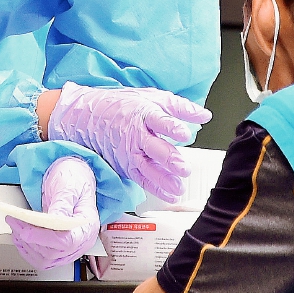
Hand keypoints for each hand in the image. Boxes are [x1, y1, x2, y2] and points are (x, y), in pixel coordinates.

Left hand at [7, 156, 99, 270]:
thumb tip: (55, 220)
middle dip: (30, 239)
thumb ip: (62, 203)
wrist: (72, 179)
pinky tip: (20, 236)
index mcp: (87, 226)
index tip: (26, 232)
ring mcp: (69, 248)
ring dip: (26, 245)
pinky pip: (42, 259)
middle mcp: (80, 241)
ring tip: (16, 226)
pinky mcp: (58, 249)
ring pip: (45, 259)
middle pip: (53, 253)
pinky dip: (27, 250)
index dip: (44, 239)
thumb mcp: (69, 185)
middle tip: (15, 222)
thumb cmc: (74, 180)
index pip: (67, 241)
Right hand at [47, 83, 211, 201]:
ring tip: (178, 187)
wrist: (88, 116)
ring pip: (146, 168)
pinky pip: (141, 179)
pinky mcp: (125, 165)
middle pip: (153, 148)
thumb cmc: (123, 105)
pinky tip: (169, 194)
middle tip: (184, 168)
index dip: (171, 127)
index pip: (158, 120)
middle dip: (168, 159)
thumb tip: (204, 115)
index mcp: (143, 114)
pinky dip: (155, 188)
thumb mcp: (153, 98)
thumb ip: (181, 108)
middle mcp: (135, 135)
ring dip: (163, 179)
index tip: (184, 134)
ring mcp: (129, 152)